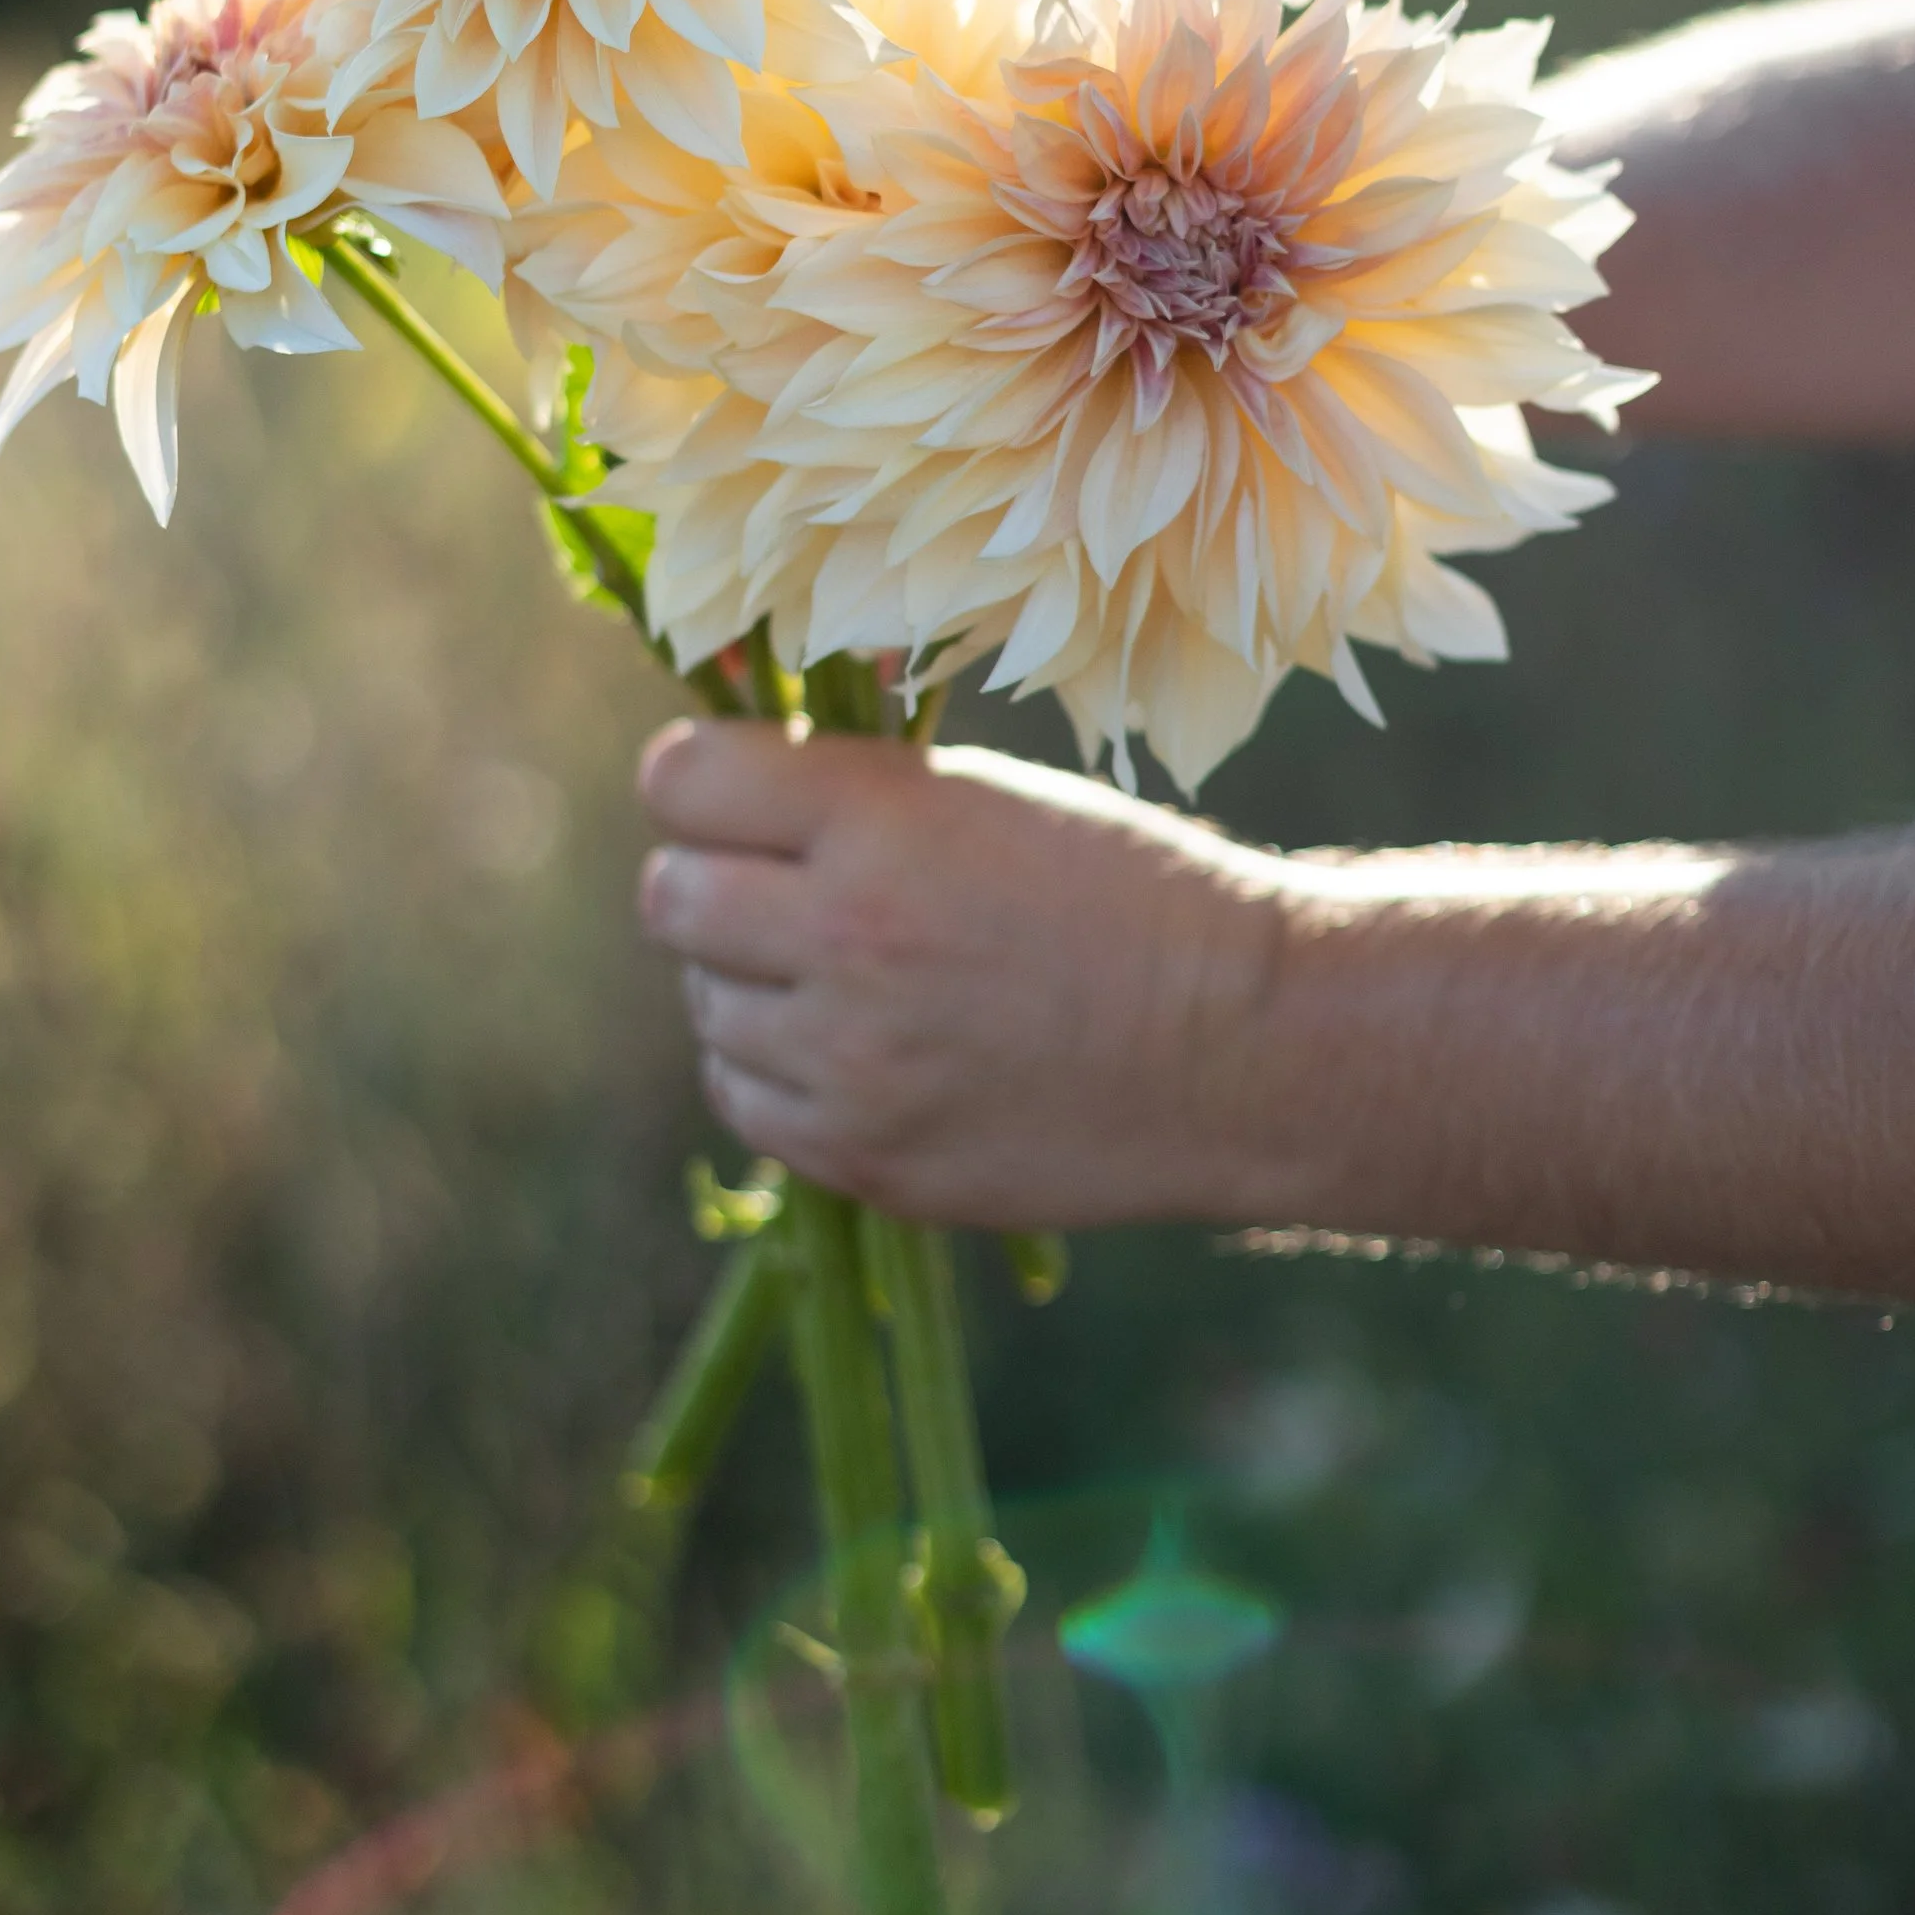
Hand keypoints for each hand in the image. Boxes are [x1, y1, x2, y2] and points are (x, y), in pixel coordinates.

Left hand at [637, 723, 1296, 1227]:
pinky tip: (857, 1045)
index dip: (699, 777)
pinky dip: (777, 1068)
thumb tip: (731, 756)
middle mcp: (847, 938)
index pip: (681, 780)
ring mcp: (850, 1063)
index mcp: (883, 819)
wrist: (1245, 1047)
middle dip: (715, 878)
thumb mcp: (992, 793)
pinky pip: (743, 1096)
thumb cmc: (1129, 893)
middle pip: (670, 897)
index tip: (731, 789)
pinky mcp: (865, 1159)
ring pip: (704, 1004)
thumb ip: (857, 784)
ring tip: (853, 971)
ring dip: (753, 980)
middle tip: (782, 884)